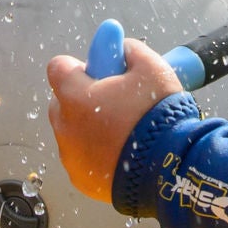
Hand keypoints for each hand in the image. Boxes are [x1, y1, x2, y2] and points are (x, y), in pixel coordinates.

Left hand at [45, 39, 183, 203]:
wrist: (170, 167)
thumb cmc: (158, 115)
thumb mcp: (153, 68)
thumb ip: (132, 51)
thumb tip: (124, 47)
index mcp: (74, 96)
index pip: (58, 67)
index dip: (79, 67)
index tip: (100, 73)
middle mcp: (64, 127)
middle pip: (62, 102)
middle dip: (82, 98)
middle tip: (114, 102)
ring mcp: (70, 157)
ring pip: (71, 133)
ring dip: (88, 128)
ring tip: (123, 131)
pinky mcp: (80, 179)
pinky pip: (82, 159)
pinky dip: (95, 154)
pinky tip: (121, 154)